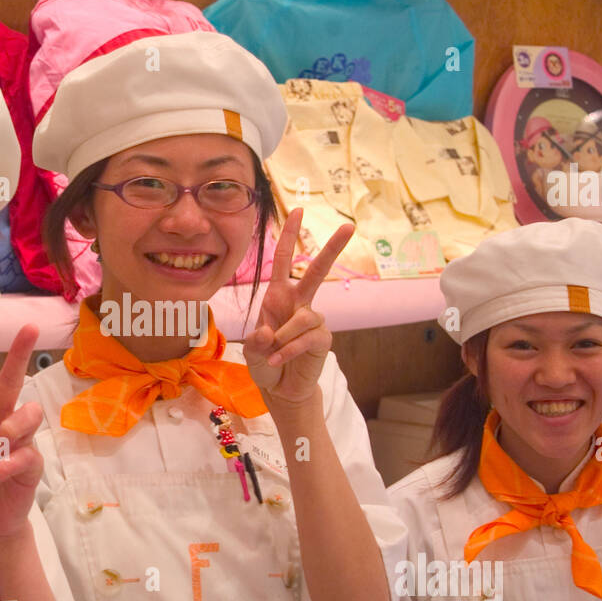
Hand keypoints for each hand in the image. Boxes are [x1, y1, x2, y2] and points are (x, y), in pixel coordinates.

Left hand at [242, 207, 352, 410]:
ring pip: (303, 317)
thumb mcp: (251, 352)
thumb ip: (255, 342)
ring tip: (272, 355)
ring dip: (283, 338)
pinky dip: (289, 350)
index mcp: (278, 297)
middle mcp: (298, 303)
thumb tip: (268, 333)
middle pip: (316, 271)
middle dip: (332, 248)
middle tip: (349, 226)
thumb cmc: (265, 364)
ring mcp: (312, 320)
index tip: (298, 211)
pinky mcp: (321, 338)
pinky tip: (278, 361)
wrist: (280, 389)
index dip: (289, 236)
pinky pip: (307, 337)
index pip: (283, 260)